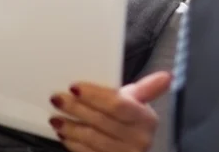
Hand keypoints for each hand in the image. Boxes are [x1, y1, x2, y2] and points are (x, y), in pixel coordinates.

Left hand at [48, 71, 171, 151]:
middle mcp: (139, 139)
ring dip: (70, 127)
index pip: (117, 104)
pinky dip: (73, 143)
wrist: (132, 147)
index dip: (94, 95)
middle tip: (56, 98)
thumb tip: (166, 76)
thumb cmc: (130, 118)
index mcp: (145, 118)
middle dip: (76, 108)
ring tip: (55, 117)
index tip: (73, 87)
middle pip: (101, 121)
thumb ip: (146, 88)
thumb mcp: (137, 101)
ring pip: (92, 139)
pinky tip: (63, 133)